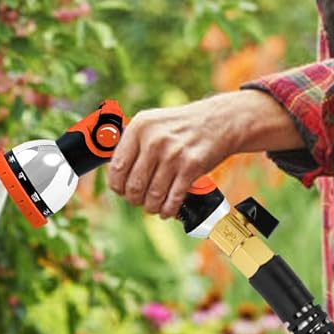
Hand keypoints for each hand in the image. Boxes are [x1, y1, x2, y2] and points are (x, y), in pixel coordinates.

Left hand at [106, 92, 299, 217]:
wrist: (217, 122)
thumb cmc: (180, 125)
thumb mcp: (151, 123)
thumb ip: (133, 142)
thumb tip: (116, 169)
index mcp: (138, 128)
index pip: (117, 166)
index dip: (117, 184)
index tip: (120, 190)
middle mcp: (153, 141)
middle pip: (134, 184)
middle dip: (133, 198)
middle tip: (136, 201)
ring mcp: (172, 155)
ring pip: (153, 195)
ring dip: (150, 207)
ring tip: (151, 207)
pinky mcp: (191, 168)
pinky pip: (173, 198)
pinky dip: (168, 209)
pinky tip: (166, 211)